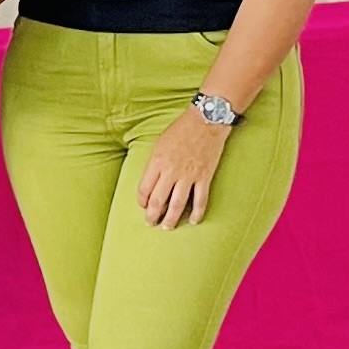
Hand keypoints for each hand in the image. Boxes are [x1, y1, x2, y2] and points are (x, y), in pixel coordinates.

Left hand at [139, 113, 228, 228]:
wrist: (206, 121)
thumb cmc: (181, 130)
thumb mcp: (159, 144)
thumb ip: (154, 164)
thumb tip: (152, 182)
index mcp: (156, 162)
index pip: (144, 189)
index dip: (142, 201)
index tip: (144, 206)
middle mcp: (171, 171)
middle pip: (158, 201)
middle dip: (152, 215)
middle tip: (151, 223)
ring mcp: (189, 176)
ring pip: (177, 204)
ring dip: (171, 218)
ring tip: (167, 227)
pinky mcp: (204, 177)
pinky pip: (200, 200)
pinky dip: (197, 213)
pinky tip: (193, 221)